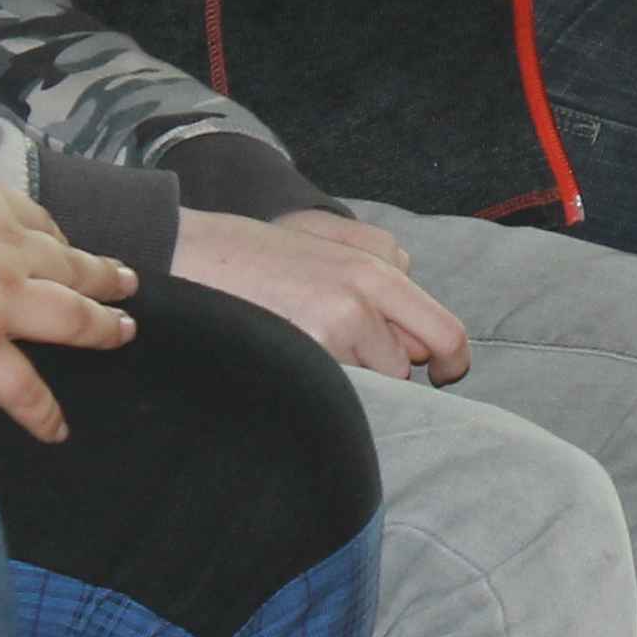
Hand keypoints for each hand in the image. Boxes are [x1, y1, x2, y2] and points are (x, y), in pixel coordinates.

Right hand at [175, 206, 470, 381]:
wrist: (188, 253)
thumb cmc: (251, 257)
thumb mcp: (324, 245)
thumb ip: (376, 277)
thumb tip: (412, 340)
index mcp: (376, 261)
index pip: (442, 327)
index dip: (448, 360)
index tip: (442, 375)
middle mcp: (371, 284)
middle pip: (420, 357)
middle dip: (404, 373)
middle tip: (375, 376)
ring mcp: (345, 316)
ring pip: (382, 379)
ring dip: (357, 378)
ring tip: (306, 349)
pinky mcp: (317, 345)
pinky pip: (347, 390)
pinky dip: (329, 389)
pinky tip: (293, 362)